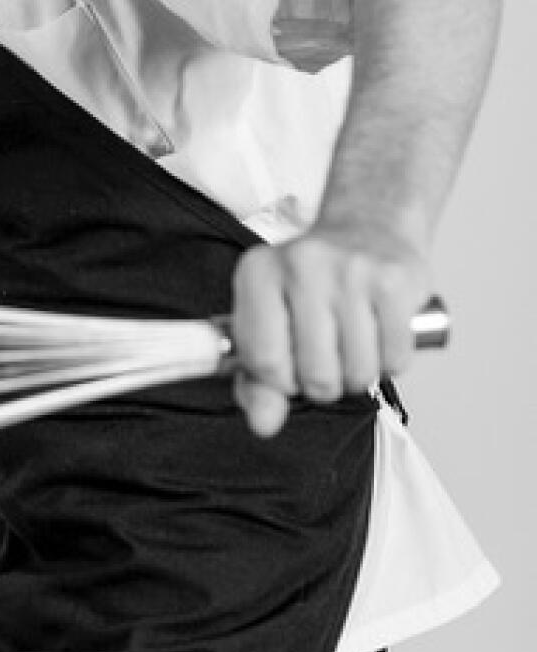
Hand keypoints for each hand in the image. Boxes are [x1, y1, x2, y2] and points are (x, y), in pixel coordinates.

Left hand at [229, 220, 433, 437]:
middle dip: (325, 382)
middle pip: (315, 376)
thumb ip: (256, 379)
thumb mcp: (270, 321)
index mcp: (258, 272)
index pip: (263, 362)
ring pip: (358, 375)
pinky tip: (379, 331)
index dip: (281, 380)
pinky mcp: (395, 282)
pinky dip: (390, 361)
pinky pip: (395, 361)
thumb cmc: (312, 284)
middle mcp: (302, 264)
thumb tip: (264, 424)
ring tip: (353, 339)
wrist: (368, 227)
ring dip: (359, 373)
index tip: (289, 363)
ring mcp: (351, 271)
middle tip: (328, 350)